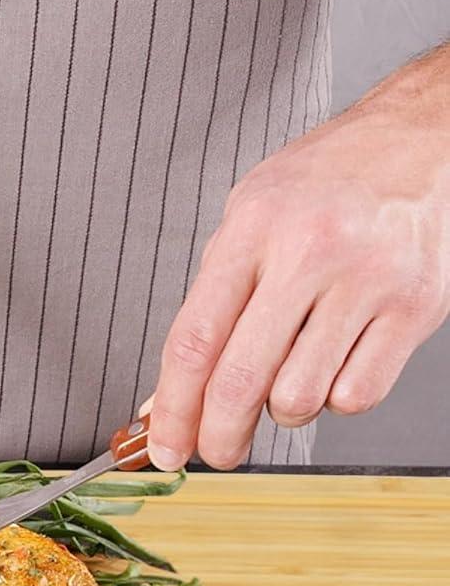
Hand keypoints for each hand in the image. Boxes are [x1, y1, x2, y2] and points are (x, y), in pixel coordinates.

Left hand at [149, 47, 449, 469]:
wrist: (427, 133)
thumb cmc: (331, 180)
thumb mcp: (252, 218)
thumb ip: (210, 304)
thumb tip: (166, 399)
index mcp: (255, 226)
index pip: (193, 341)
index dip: (171, 409)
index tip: (162, 447)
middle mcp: (310, 250)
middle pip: (240, 381)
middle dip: (218, 437)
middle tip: (216, 452)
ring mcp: (368, 278)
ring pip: (299, 399)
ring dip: (286, 410)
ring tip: (292, 374)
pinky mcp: (418, 304)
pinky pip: (357, 395)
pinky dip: (339, 398)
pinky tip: (337, 362)